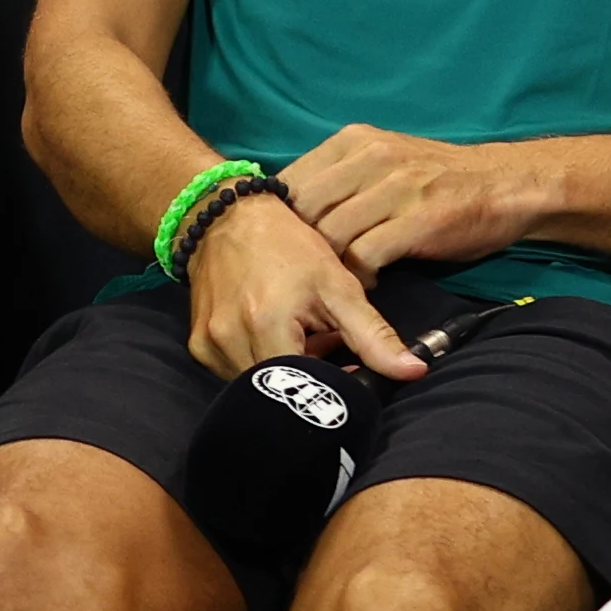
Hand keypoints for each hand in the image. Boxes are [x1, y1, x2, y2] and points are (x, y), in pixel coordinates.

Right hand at [183, 188, 421, 380]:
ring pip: (255, 386)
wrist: (226, 218)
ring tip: (297, 337)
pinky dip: (258, 363)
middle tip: (323, 345)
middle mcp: (230, 340)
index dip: (330, 385)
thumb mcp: (338, 285)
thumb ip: (374, 334)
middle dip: (306, 377)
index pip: (304, 389)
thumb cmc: (287, 246)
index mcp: (267, 325)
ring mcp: (208, 345)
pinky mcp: (197, 345)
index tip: (347, 366)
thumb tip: (414, 372)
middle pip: (278, 391)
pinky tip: (270, 334)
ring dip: (282, 371)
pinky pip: (234, 373)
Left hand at [280, 123, 558, 279]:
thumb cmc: (440, 182)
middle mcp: (370, 156)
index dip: (280, 220)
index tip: (283, 248)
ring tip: (336, 283)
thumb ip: (341, 179)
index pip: (290, 180)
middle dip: (298, 247)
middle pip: (303, 208)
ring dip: (328, 266)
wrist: (509, 184)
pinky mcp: (417, 219)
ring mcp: (395, 186)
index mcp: (354, 141)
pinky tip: (368, 285)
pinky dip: (359, 278)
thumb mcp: (384, 164)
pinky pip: (365, 255)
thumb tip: (290, 215)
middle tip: (305, 274)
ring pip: (330, 234)